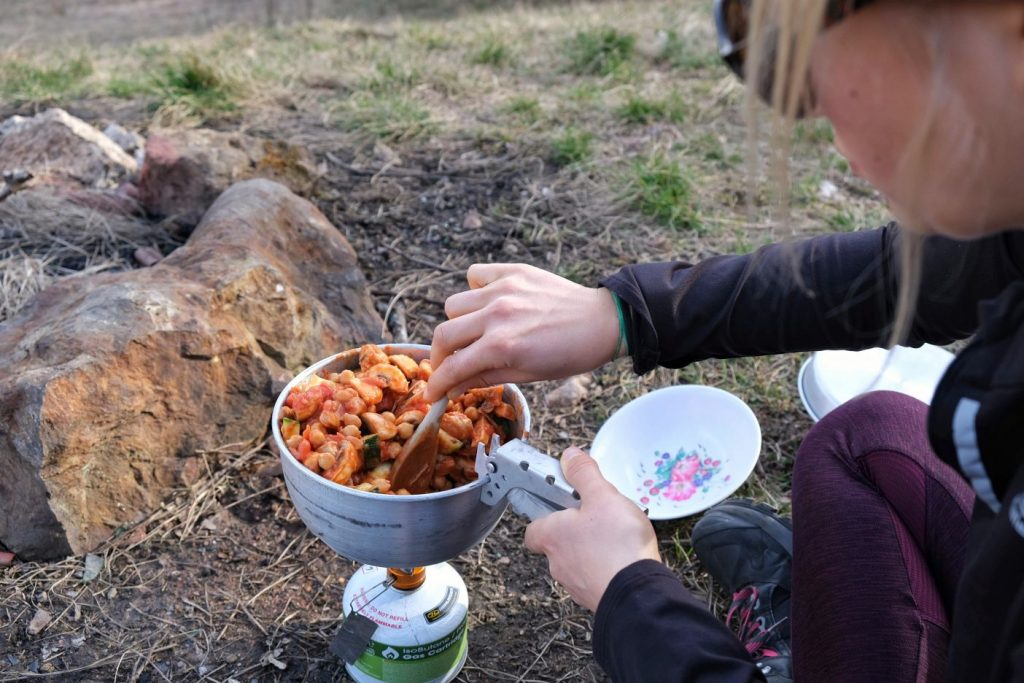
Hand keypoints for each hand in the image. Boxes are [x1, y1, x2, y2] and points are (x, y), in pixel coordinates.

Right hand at [425, 263, 620, 401]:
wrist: (602, 322)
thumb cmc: (570, 354)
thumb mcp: (527, 376)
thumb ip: (484, 377)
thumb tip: (453, 387)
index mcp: (501, 346)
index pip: (452, 366)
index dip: (437, 384)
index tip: (432, 392)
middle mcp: (497, 314)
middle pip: (443, 334)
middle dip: (440, 357)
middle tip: (449, 365)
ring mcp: (504, 289)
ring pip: (454, 304)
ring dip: (458, 323)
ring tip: (475, 332)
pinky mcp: (513, 271)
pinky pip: (475, 275)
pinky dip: (475, 289)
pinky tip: (489, 303)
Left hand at [524, 447, 659, 611]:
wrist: (638, 594)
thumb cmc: (616, 544)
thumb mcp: (602, 496)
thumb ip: (584, 474)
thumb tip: (569, 456)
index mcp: (552, 535)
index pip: (532, 530)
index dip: (543, 517)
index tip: (559, 506)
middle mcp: (557, 563)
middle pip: (557, 544)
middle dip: (574, 532)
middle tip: (598, 518)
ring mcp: (575, 584)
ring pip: (577, 562)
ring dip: (591, 551)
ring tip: (617, 539)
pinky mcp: (595, 598)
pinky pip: (595, 578)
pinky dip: (605, 568)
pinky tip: (625, 560)